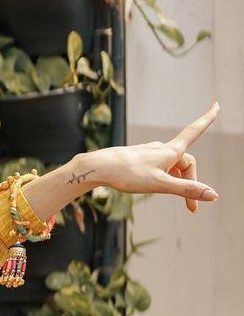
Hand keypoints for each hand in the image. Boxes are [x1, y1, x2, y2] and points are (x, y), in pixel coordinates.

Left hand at [69, 100, 219, 212]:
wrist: (98, 167)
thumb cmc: (127, 174)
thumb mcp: (160, 184)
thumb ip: (186, 190)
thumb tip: (213, 195)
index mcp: (170, 151)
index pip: (194, 131)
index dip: (207, 119)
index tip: (217, 105)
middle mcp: (162, 149)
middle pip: (186, 164)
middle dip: (191, 184)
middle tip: (192, 209)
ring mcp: (149, 153)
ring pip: (172, 168)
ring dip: (178, 184)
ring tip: (176, 203)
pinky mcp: (139, 159)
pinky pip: (159, 168)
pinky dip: (165, 179)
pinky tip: (155, 187)